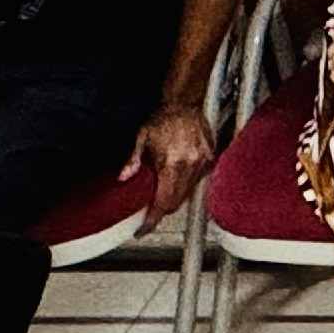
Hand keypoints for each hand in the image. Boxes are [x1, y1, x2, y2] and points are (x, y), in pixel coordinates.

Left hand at [123, 100, 216, 214]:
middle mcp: (190, 164)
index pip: (163, 202)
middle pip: (176, 203)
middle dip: (162, 211)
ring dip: (174, 199)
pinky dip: (186, 186)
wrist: (186, 103)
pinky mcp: (210, 159)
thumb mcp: (142, 138)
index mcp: (172, 162)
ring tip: (162, 192)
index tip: (143, 229)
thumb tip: (123, 178)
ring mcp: (202, 162)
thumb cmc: (164, 118)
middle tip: (150, 210)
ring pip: (188, 195)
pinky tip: (177, 179)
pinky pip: (197, 183)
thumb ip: (133, 161)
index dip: (152, 220)